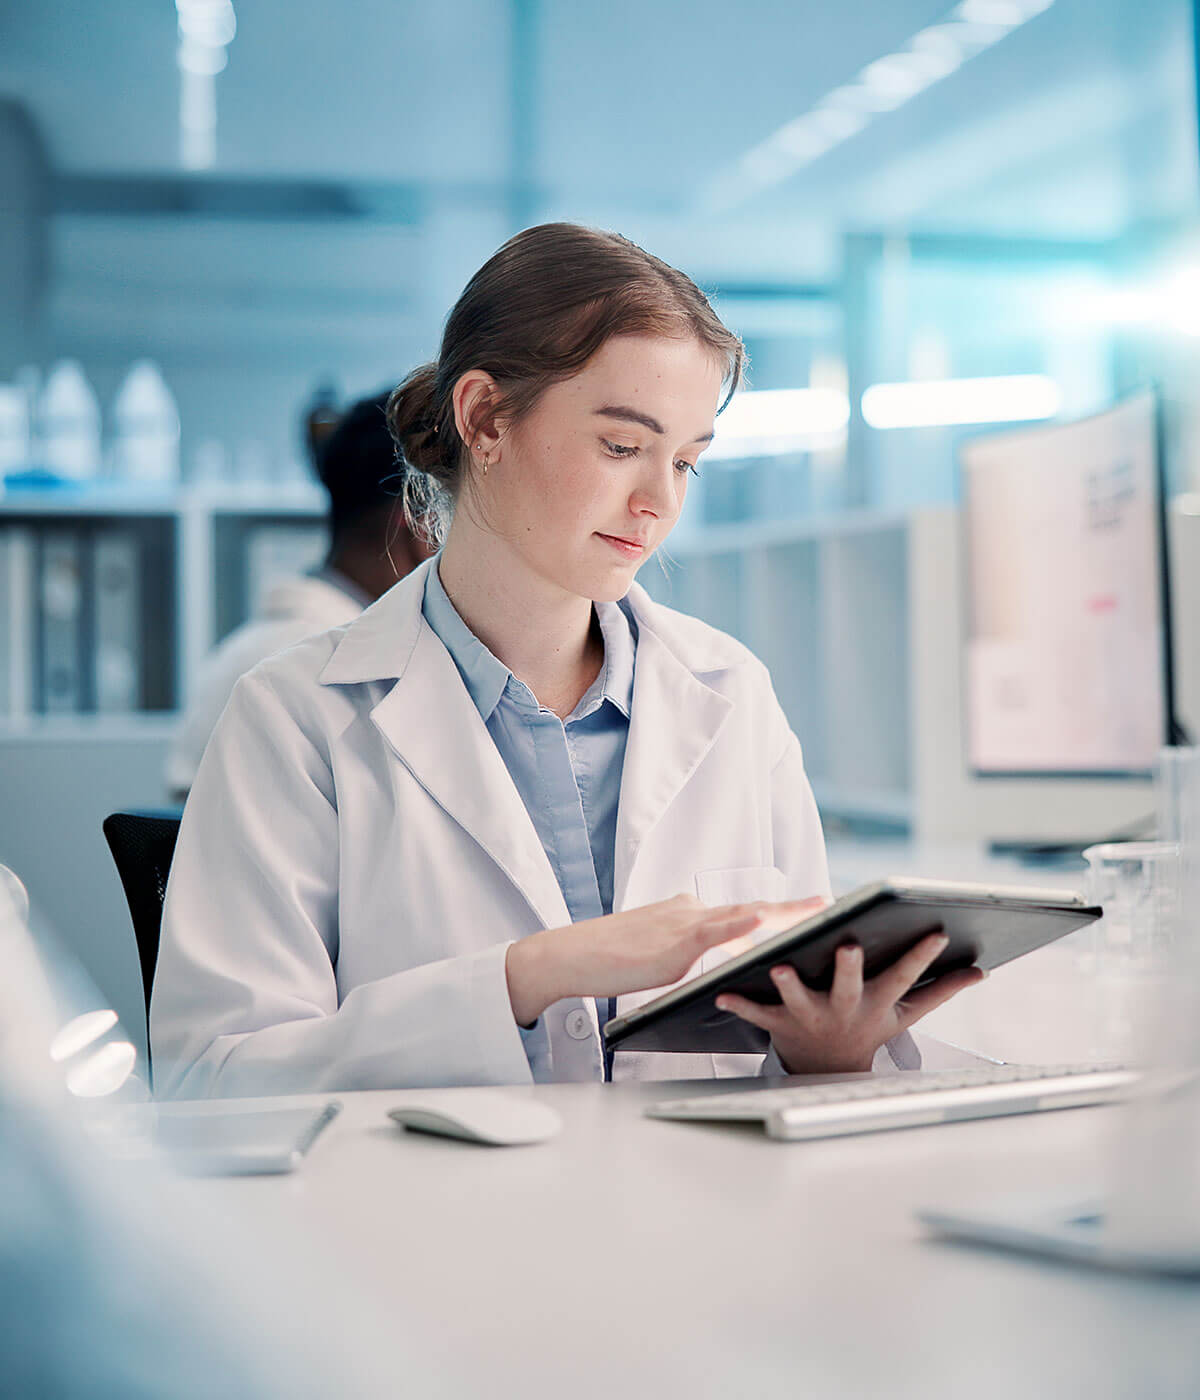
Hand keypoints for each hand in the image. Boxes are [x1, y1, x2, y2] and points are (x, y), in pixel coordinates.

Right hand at [505, 894, 825, 1026]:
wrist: (569, 956)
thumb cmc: (607, 960)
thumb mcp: (655, 954)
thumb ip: (684, 953)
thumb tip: (708, 964)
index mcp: (687, 915)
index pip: (741, 913)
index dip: (777, 913)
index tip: (808, 910)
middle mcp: (690, 913)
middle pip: (752, 909)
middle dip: (792, 908)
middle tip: (829, 903)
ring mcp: (682, 925)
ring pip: (743, 915)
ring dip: (783, 913)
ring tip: (817, 909)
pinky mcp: (672, 943)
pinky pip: (714, 931)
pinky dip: (741, 925)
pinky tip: (765, 920)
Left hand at [714, 933, 984, 1074]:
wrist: (828, 1071)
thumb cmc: (868, 1028)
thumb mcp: (905, 1015)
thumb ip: (941, 991)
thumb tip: (981, 972)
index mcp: (876, 1001)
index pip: (904, 975)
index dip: (921, 955)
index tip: (935, 932)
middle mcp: (845, 1008)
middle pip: (849, 986)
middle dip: (849, 968)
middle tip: (849, 946)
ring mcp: (811, 1016)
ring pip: (798, 999)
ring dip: (789, 984)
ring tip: (777, 966)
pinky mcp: (778, 1023)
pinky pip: (756, 1013)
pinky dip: (738, 1002)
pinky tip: (721, 990)